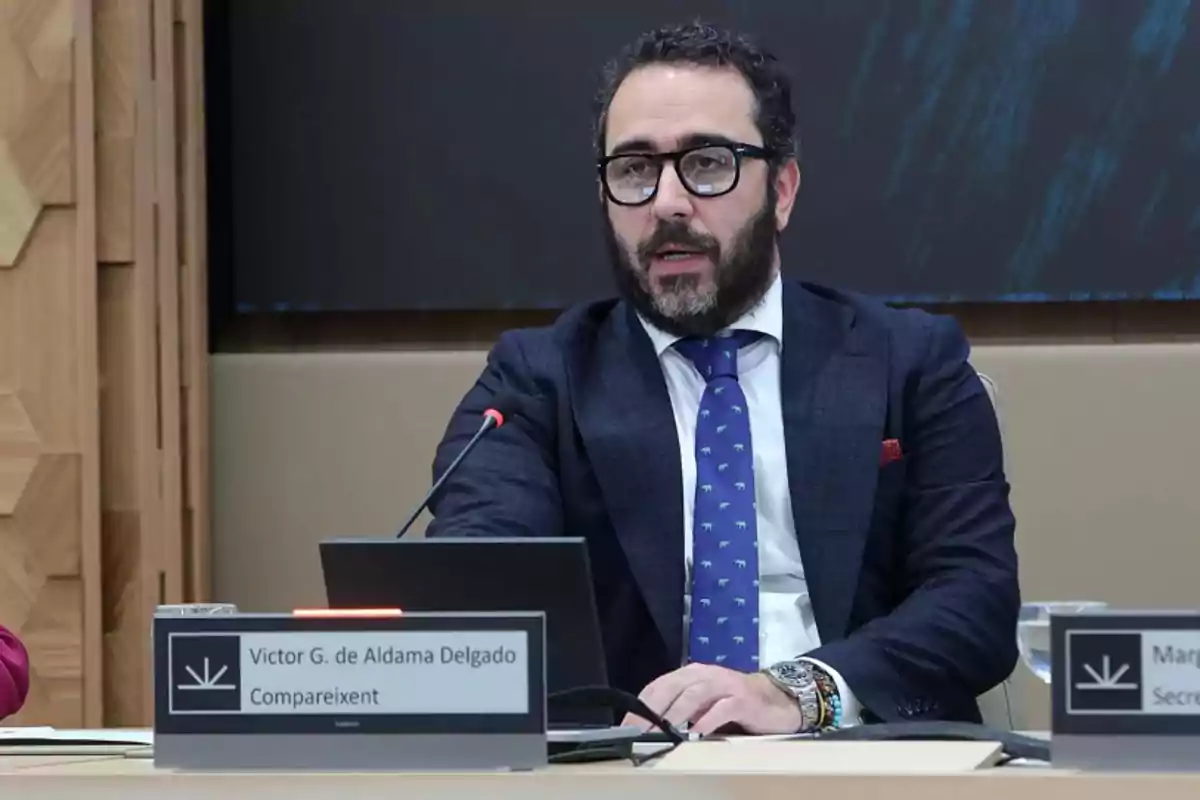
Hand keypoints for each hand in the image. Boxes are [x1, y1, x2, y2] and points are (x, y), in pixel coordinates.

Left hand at [621, 663, 803, 735]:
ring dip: (675, 715)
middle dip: (650, 711)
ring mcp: (723, 685)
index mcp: (689, 675)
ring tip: (660, 732)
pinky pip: (721, 708)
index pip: (657, 687)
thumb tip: (647, 729)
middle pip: (671, 688)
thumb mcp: (702, 705)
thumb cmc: (733, 704)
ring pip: (693, 695)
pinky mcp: (742, 699)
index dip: (639, 707)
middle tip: (636, 733)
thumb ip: (680, 710)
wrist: (776, 700)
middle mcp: (704, 675)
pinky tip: (696, 733)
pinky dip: (707, 720)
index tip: (625, 728)